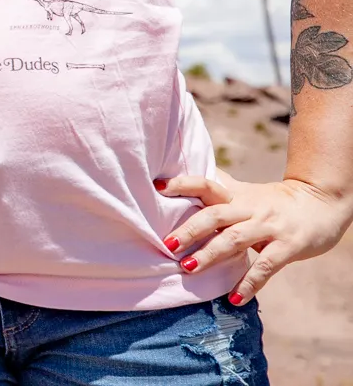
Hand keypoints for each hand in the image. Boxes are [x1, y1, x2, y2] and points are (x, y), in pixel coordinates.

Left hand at [156, 173, 352, 304]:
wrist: (321, 203)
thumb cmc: (273, 201)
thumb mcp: (245, 192)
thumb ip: (219, 191)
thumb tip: (180, 181)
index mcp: (236, 195)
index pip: (206, 183)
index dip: (183, 184)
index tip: (158, 188)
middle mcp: (250, 208)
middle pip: (215, 215)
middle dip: (190, 230)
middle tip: (167, 245)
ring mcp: (269, 227)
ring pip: (235, 239)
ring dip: (211, 254)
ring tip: (188, 268)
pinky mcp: (288, 246)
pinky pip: (266, 266)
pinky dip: (249, 283)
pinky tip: (234, 299)